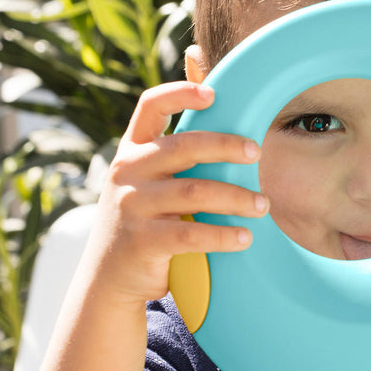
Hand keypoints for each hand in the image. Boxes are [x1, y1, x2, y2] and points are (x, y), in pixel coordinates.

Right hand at [88, 81, 268, 303]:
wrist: (108, 277)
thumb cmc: (143, 222)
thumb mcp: (146, 183)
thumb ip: (172, 160)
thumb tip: (226, 130)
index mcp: (131, 150)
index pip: (150, 106)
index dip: (180, 93)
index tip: (213, 93)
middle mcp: (127, 171)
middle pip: (184, 146)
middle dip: (226, 146)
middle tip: (255, 152)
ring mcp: (132, 205)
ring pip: (195, 192)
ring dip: (236, 197)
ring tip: (262, 205)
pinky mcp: (142, 240)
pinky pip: (191, 234)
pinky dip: (223, 235)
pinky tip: (245, 237)